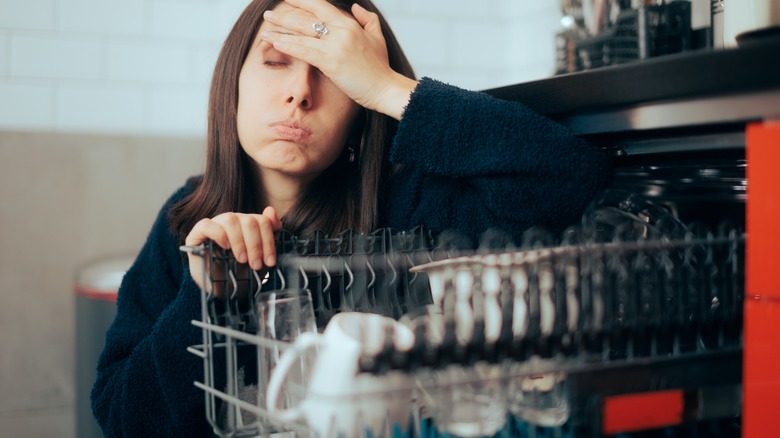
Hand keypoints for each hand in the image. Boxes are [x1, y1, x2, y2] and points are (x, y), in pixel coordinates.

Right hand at [185, 207, 282, 295]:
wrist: (222, 289)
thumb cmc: (241, 272)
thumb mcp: (260, 256)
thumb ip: (269, 234)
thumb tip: (271, 210)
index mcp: (248, 223)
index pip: (262, 221)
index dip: (268, 241)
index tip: (270, 261)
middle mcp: (232, 221)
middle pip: (249, 220)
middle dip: (256, 245)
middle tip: (256, 265)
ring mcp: (215, 225)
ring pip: (230, 219)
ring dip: (239, 241)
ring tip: (242, 260)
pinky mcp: (197, 234)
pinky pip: (206, 225)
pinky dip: (218, 235)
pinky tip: (225, 247)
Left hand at [261, 0, 417, 119]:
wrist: (386, 88)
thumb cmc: (381, 68)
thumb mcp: (377, 37)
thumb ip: (367, 20)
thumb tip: (355, 7)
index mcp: (349, 24)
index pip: (320, 6)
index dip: (302, 2)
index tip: (287, 0)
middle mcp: (341, 31)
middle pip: (307, 18)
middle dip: (285, 15)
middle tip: (269, 15)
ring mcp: (335, 46)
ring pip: (301, 34)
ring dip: (280, 31)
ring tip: (265, 30)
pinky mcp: (331, 62)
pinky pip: (303, 51)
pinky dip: (287, 46)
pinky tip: (274, 43)